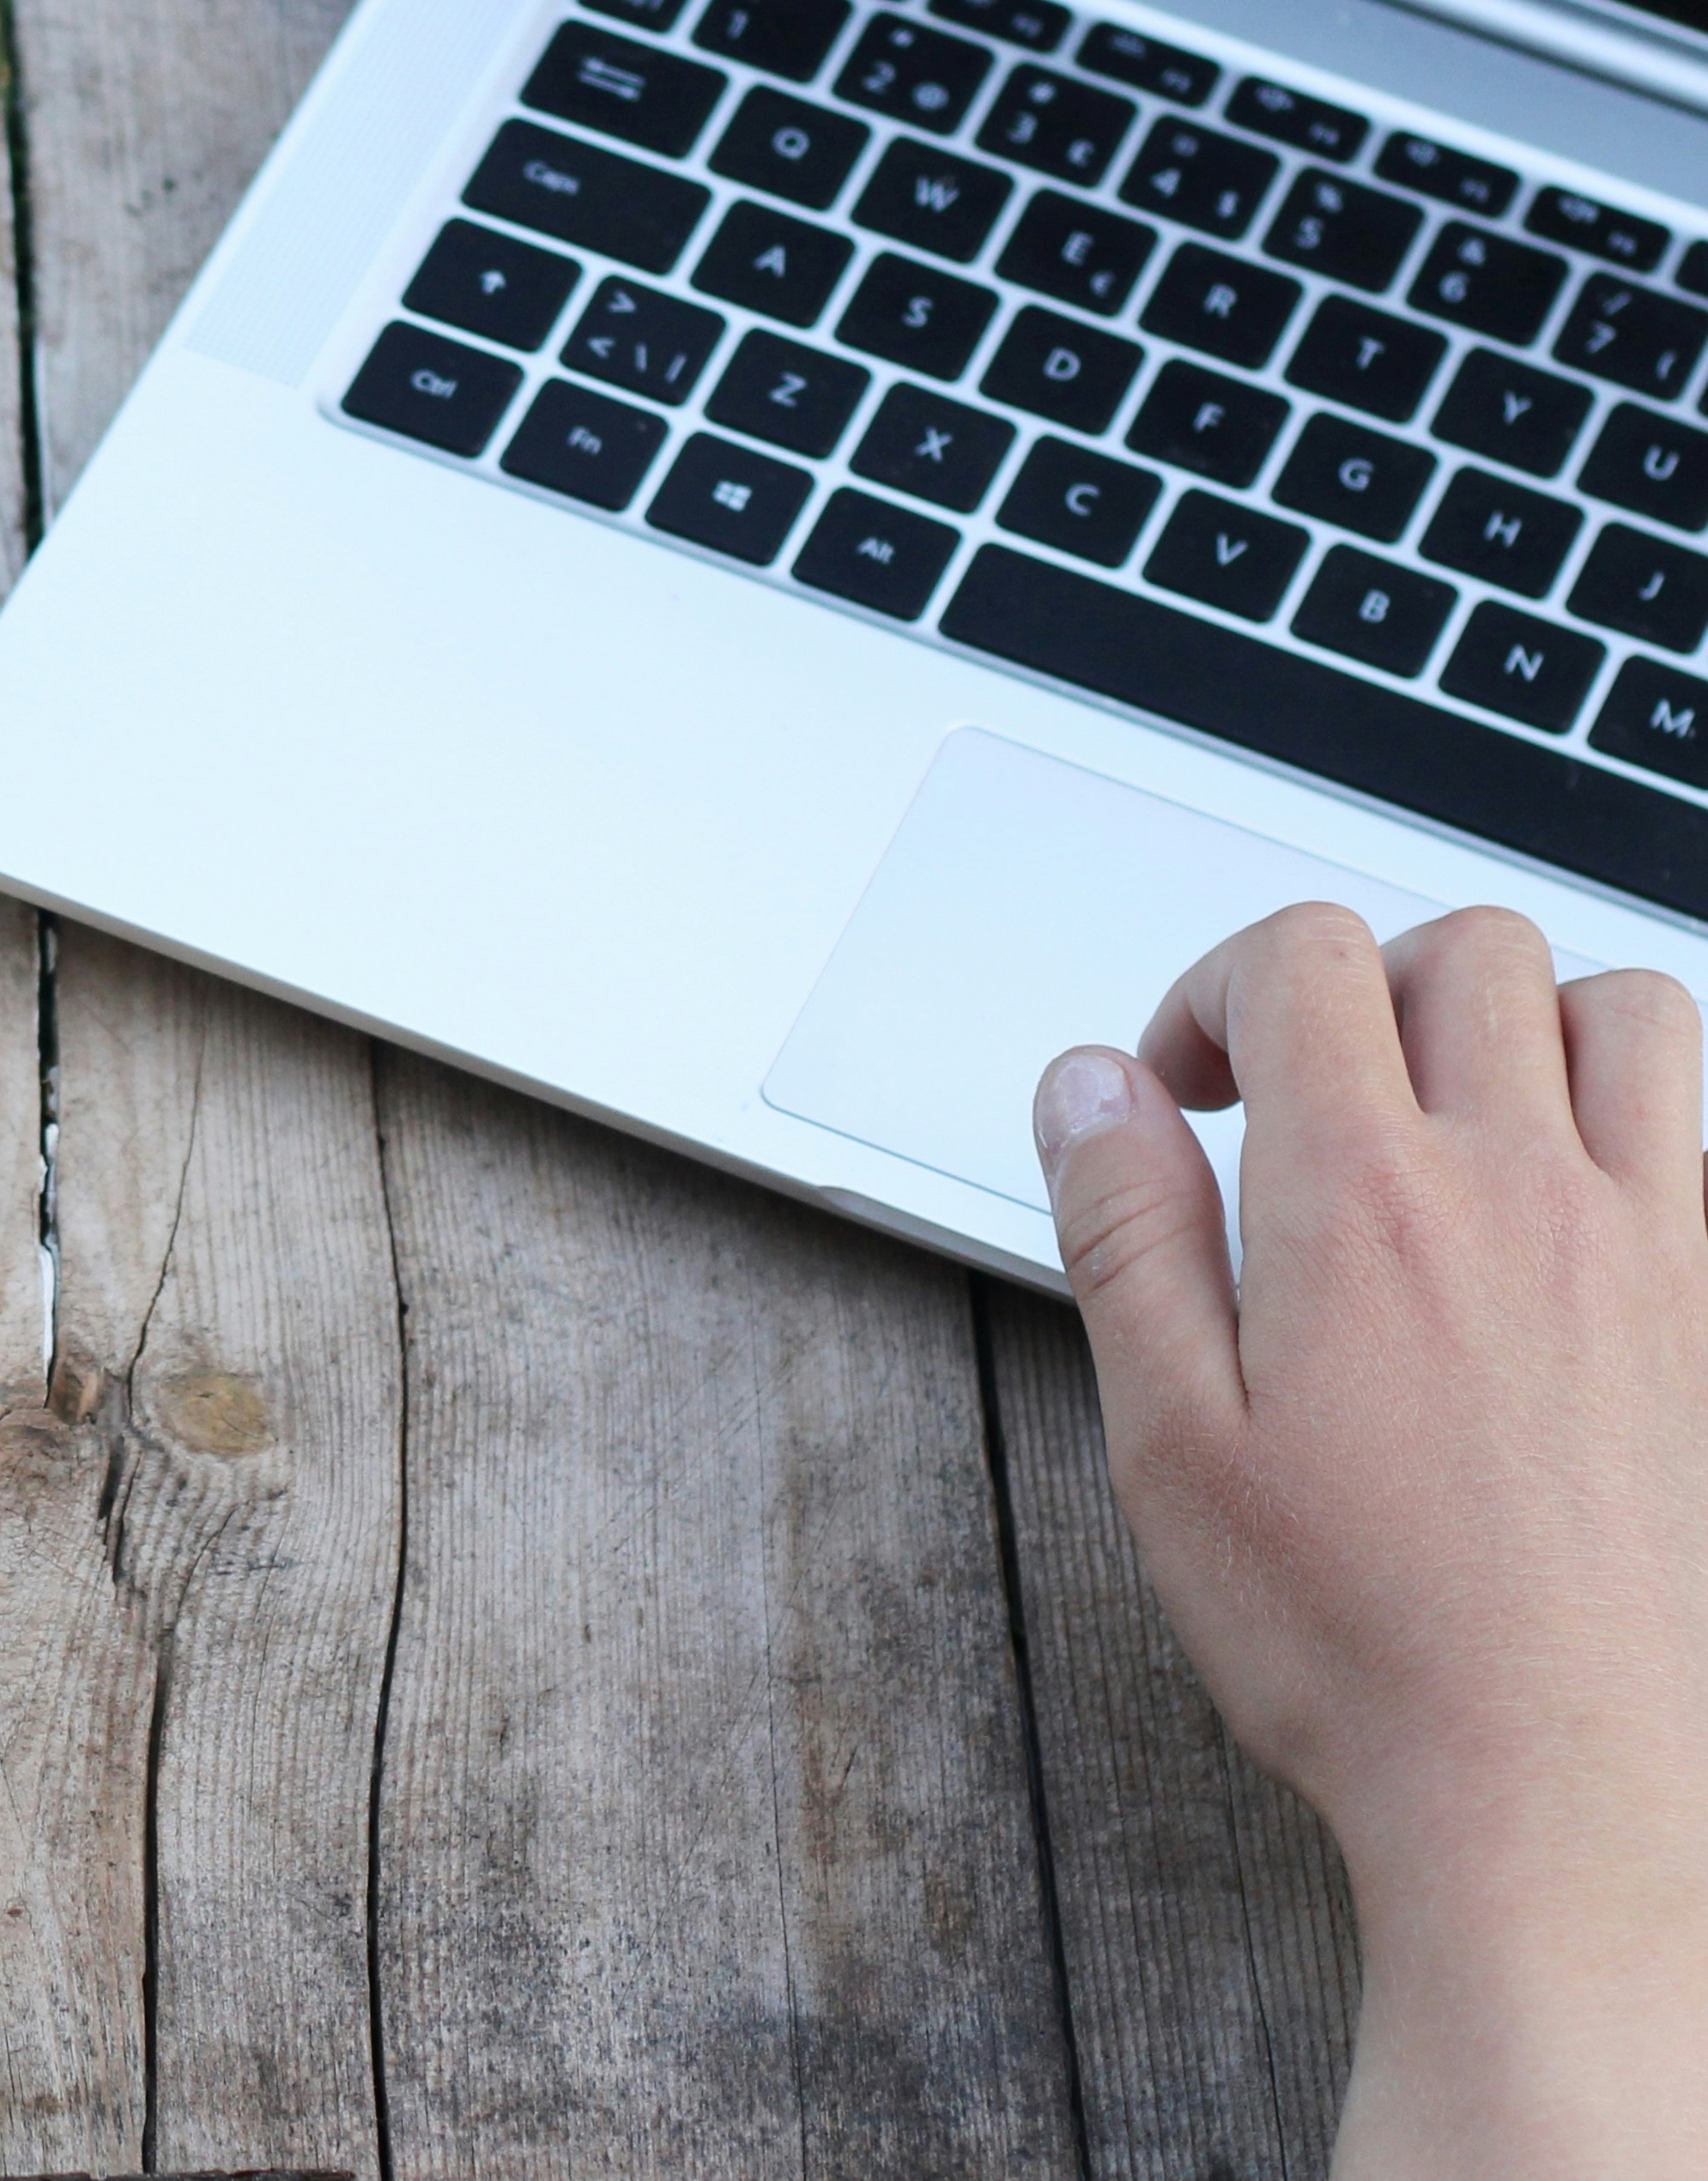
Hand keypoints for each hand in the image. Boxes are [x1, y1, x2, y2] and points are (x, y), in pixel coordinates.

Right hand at [1032, 905, 1707, 2177]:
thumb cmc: (1368, 1644)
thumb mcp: (1169, 1442)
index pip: (1302, 961)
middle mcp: (1524, 1192)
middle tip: (1307, 1084)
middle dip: (1367, 980)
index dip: (1216, 987)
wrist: (1566, 1790)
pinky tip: (1575, 1206)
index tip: (1183, 1083)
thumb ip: (1124, 1233)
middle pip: (1471, 950)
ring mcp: (1651, 1249)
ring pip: (1626, 1010)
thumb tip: (1088, 1090)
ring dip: (1527, 1020)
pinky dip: (1639, 1122)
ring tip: (1457, 1107)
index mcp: (1362, 1203)